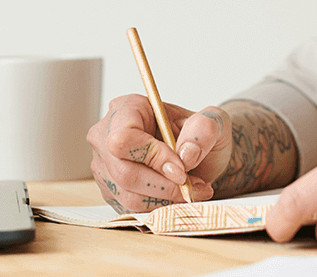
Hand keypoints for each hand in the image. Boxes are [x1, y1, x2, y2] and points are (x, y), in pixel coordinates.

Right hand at [87, 94, 231, 212]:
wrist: (196, 154)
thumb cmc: (198, 134)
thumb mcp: (212, 122)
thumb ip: (203, 131)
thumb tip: (186, 154)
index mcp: (127, 109)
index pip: (124, 138)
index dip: (153, 158)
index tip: (182, 171)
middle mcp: (106, 135)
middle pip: (123, 172)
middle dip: (163, 186)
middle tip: (191, 187)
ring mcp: (104, 164)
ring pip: (127, 195)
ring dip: (164, 200)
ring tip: (190, 191)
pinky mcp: (109, 188)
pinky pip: (129, 208)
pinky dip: (158, 207)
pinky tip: (175, 197)